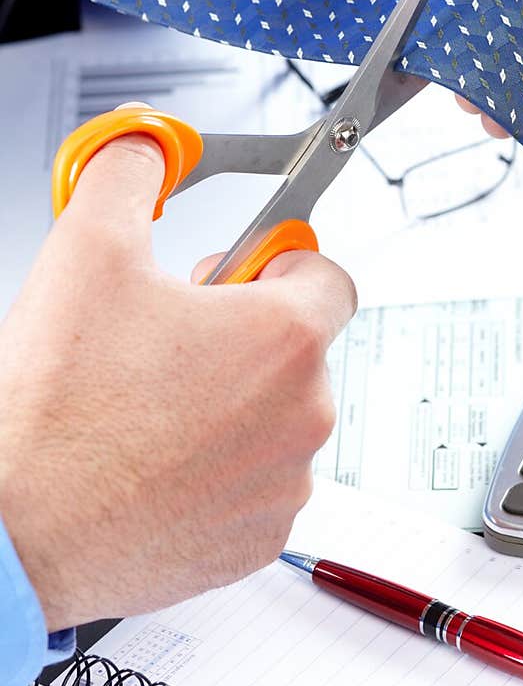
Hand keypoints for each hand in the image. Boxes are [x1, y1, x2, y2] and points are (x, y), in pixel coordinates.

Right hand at [0, 131, 354, 630]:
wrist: (18, 532)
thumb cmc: (56, 412)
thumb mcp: (86, 250)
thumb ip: (130, 173)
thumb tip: (145, 145)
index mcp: (286, 339)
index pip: (328, 274)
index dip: (276, 263)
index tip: (240, 273)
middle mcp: (304, 415)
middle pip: (299, 349)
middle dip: (243, 334)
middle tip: (170, 340)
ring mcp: (283, 485)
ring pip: (276, 419)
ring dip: (232, 404)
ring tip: (152, 406)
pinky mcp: (256, 540)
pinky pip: (256, 485)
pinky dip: (219, 470)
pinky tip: (155, 460)